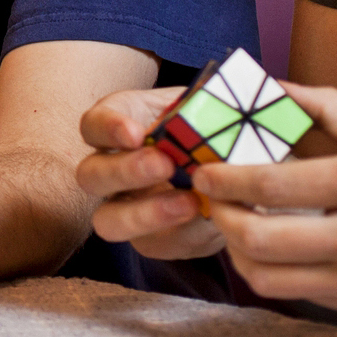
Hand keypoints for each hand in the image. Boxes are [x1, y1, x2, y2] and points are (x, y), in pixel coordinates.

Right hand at [76, 84, 226, 259]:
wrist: (240, 169)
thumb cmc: (220, 130)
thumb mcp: (215, 107)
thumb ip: (216, 102)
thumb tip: (246, 91)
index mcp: (122, 126)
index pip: (93, 125)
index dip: (107, 128)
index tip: (135, 133)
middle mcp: (112, 169)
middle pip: (90, 176)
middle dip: (124, 172)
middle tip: (164, 165)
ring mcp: (127, 208)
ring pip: (108, 221)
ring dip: (144, 214)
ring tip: (189, 203)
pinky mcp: (153, 239)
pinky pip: (154, 245)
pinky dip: (182, 235)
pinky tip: (208, 220)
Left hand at [192, 82, 336, 323]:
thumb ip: (325, 109)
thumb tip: (268, 86)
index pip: (270, 183)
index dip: (223, 179)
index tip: (203, 171)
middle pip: (259, 240)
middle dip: (219, 218)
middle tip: (209, 201)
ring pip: (271, 279)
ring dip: (238, 253)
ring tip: (234, 227)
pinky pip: (302, 296)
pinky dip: (275, 273)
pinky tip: (275, 250)